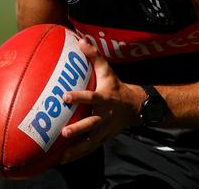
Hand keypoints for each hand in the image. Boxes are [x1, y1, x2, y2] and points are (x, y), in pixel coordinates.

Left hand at [59, 39, 145, 163]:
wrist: (135, 107)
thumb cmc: (116, 87)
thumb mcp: (107, 71)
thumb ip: (93, 56)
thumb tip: (80, 40)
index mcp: (104, 98)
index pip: (91, 98)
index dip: (78, 97)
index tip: (64, 97)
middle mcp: (104, 116)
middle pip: (91, 124)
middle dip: (78, 129)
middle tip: (64, 132)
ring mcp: (104, 129)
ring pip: (90, 142)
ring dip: (77, 149)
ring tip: (63, 156)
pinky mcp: (103, 138)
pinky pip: (90, 148)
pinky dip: (78, 154)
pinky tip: (63, 159)